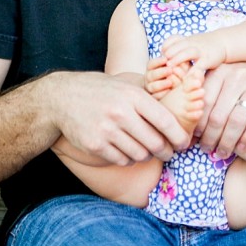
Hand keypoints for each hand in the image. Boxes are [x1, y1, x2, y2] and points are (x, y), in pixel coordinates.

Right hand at [50, 71, 190, 165]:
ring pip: (139, 155)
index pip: (165, 121)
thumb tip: (178, 118)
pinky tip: (126, 150)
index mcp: (132, 95)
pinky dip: (128, 159)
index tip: (184, 143)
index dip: (179, 136)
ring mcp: (106, 130)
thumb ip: (148, 99)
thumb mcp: (125, 85)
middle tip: (168, 152)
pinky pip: (121, 160)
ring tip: (145, 149)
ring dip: (146, 156)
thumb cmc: (100, 91)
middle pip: (155, 143)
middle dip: (166, 151)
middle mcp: (120, 112)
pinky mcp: (94, 145)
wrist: (61, 98)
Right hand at [144, 56, 187, 99]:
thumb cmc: (176, 74)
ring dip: (161, 84)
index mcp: (152, 69)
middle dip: (160, 72)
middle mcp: (149, 78)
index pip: (151, 64)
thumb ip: (177, 63)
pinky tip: (169, 92)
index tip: (166, 59)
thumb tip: (177, 57)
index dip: (157, 61)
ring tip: (170, 82)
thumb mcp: (177, 67)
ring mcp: (151, 88)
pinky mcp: (154, 97)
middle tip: (170, 70)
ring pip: (152, 87)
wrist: (173, 88)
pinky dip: (162, 94)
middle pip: (151, 75)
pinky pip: (156, 97)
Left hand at [161, 34, 225, 72]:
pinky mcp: (208, 59)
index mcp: (187, 39)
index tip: (161, 54)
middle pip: (179, 45)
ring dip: (178, 59)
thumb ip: (180, 46)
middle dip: (169, 52)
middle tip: (162, 61)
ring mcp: (201, 51)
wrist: (223, 42)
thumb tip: (164, 53)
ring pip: (188, 52)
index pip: (173, 39)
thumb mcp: (192, 41)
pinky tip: (186, 79)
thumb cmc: (205, 44)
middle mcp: (193, 43)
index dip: (166, 46)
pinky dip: (192, 72)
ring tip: (170, 67)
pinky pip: (199, 66)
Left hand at [195, 62, 245, 157]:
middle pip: (219, 115)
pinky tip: (242, 149)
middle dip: (210, 137)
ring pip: (237, 121)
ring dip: (227, 143)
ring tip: (222, 153)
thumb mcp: (226, 78)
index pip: (204, 103)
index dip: (198, 124)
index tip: (195, 138)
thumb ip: (208, 92)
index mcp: (222, 71)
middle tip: (207, 150)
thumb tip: (185, 120)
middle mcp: (239, 75)